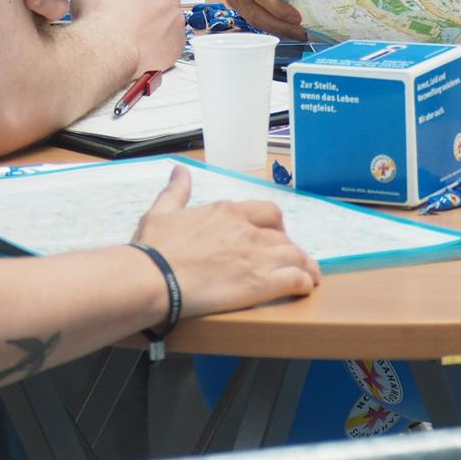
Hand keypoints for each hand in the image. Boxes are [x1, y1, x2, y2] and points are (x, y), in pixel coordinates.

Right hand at [70, 0, 184, 72]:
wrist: (108, 52)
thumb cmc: (99, 18)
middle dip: (143, 5)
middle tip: (124, 17)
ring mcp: (176, 19)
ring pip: (164, 19)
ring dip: (152, 24)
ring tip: (130, 35)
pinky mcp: (178, 42)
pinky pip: (169, 40)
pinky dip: (158, 44)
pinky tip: (140, 46)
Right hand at [131, 165, 319, 320]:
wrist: (153, 278)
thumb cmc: (154, 248)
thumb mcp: (161, 212)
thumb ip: (176, 191)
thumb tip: (180, 170)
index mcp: (226, 212)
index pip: (266, 212)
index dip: (275, 225)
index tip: (272, 235)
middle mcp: (247, 229)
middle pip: (283, 235)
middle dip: (289, 246)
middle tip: (288, 260)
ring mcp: (256, 256)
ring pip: (296, 255)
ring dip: (304, 266)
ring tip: (308, 277)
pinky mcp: (260, 283)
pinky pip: (295, 279)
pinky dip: (304, 283)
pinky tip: (304, 289)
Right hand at [221, 0, 309, 38]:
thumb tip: (298, 11)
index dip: (278, 9)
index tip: (297, 18)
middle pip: (252, 8)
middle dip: (277, 24)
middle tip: (300, 32)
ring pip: (249, 16)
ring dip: (273, 27)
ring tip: (295, 32)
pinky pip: (248, 15)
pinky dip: (266, 23)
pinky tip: (283, 26)